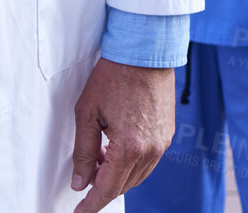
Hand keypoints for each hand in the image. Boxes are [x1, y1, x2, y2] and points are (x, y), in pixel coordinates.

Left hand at [69, 59, 175, 211]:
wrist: (144, 51)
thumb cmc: (114, 75)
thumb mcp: (87, 112)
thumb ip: (82, 150)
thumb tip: (80, 181)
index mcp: (129, 147)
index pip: (108, 188)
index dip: (92, 203)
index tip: (80, 212)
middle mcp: (151, 150)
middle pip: (124, 185)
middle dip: (102, 187)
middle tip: (84, 179)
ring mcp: (162, 143)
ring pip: (137, 176)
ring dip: (116, 175)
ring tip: (97, 159)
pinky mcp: (168, 134)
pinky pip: (148, 161)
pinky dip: (130, 163)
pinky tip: (114, 149)